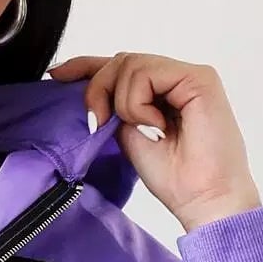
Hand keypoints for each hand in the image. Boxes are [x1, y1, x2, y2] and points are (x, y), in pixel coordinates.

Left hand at [48, 50, 262, 232]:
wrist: (204, 200)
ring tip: (145, 130)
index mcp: (163, 92)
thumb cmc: (177, 179)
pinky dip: (139, 103)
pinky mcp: (199, 78)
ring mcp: (189, 76)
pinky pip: (147, 73)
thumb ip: (115, 110)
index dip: (87, 66)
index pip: (121, 67)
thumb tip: (90, 93)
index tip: (57, 75)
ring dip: (122, 102)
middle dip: (97, 89)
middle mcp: (177, 79)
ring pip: (130, 64)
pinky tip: (156, 126)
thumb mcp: (129, 137)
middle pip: (121, 61)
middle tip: (98, 123)